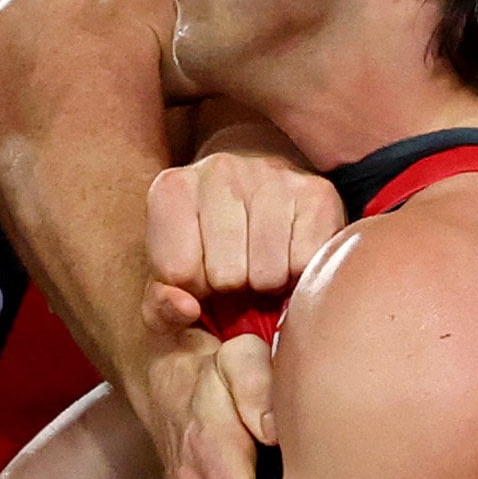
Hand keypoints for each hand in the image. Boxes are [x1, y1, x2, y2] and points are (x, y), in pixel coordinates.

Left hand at [143, 150, 344, 331]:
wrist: (258, 187)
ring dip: (266, 282)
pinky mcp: (317, 192)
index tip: (203, 271)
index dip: (195, 288)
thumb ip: (160, 308)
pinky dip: (299, 273)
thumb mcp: (171, 275)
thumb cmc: (208, 241)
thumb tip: (186, 308)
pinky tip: (288, 253)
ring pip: (267, 275)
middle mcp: (219, 170)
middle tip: (238, 266)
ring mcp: (271, 175)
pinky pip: (305, 266)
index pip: (179, 273)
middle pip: (225, 275)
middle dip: (231, 285)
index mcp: (172, 188)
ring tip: (262, 260)